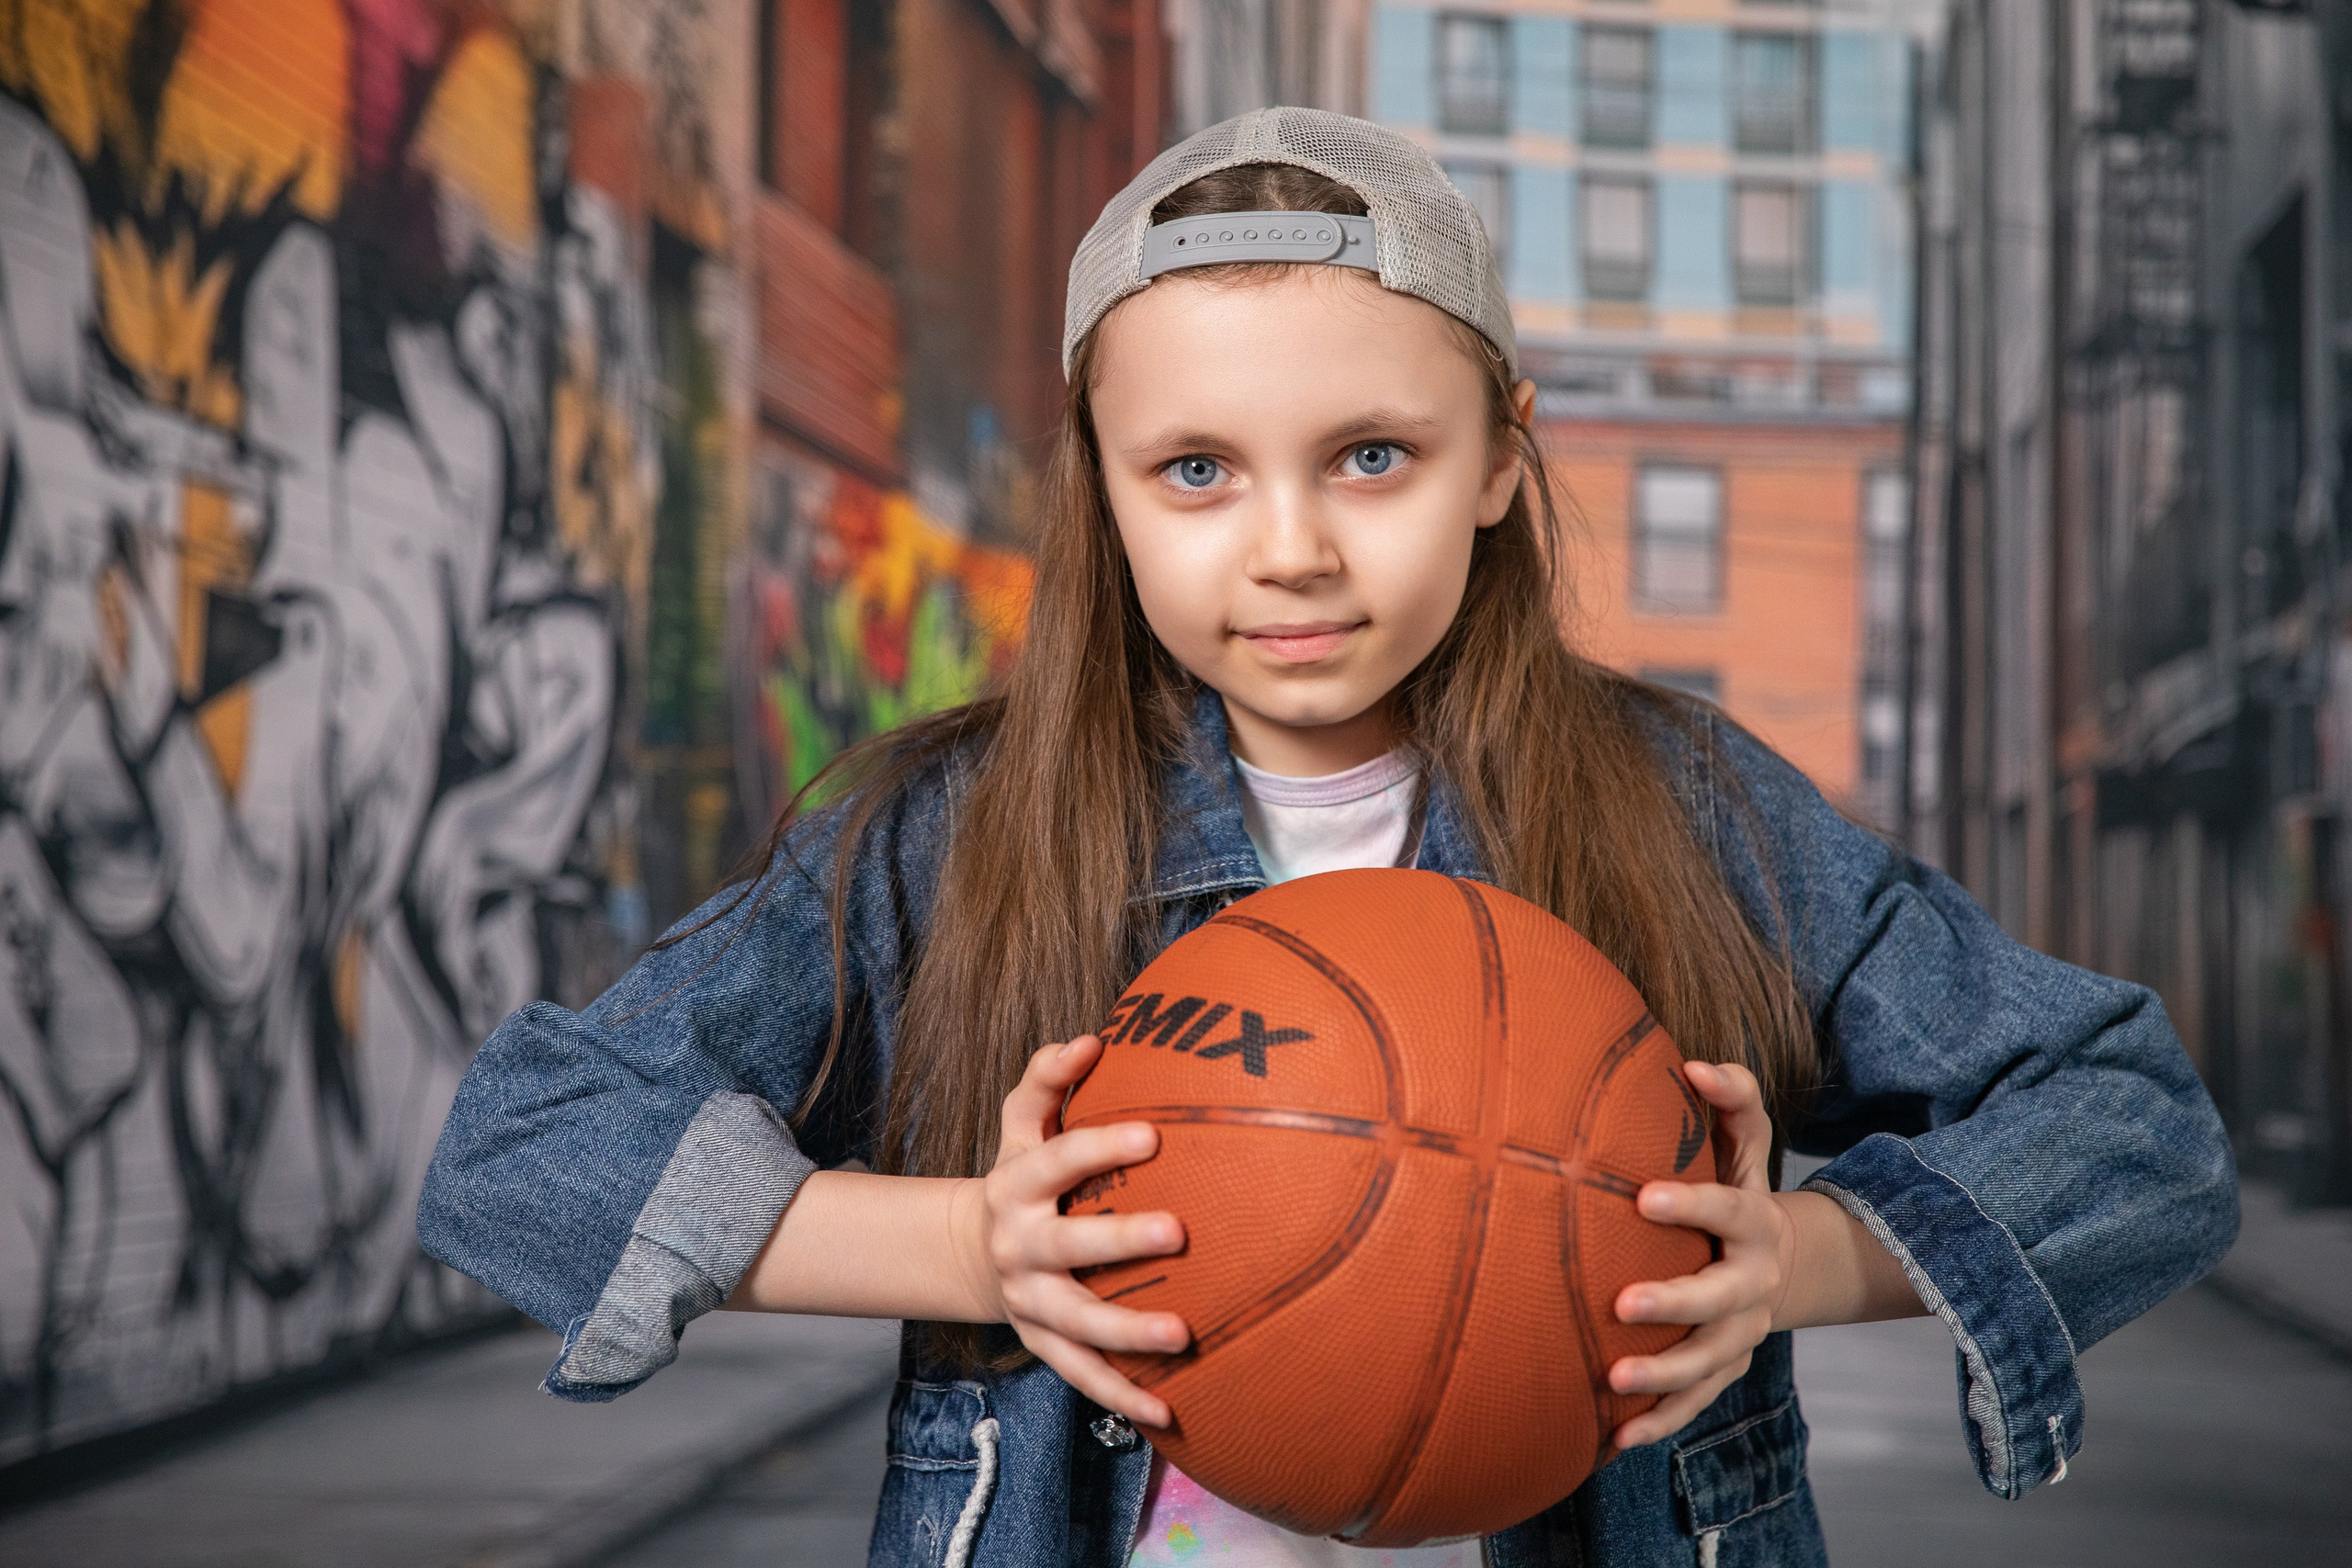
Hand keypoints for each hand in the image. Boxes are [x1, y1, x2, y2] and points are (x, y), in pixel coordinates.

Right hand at [952, 1034, 1190, 1427]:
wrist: (972, 1252)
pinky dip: (1122, 1396)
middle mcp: (1018, 1246)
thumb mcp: (1020, 1125)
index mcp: (1017, 1185)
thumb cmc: (1023, 1174)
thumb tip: (1092, 1038)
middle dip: (1120, 1240)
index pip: (1056, 1160)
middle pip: (1066, 1244)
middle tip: (1178, 1231)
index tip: (1153, 1136)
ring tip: (1184, 1335)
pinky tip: (1170, 1412)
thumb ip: (1049, 1079)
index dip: (1100, 1147)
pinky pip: (1083, 1376)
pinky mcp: (1043, 1345)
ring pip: (1076, 1321)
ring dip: (1127, 1331)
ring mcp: (1030, 1301)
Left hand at [1605, 1059, 1796, 1449]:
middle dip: (1675, 1302)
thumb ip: (1730, 1098)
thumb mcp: (1744, 1140)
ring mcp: (1740, 1333)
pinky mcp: (1723, 1369)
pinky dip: (1659, 1421)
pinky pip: (1695, 1402)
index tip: (1644, 1195)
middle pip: (1720, 1299)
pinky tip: (1613, 1439)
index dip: (1693, 1205)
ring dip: (1663, 1376)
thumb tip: (1692, 1063)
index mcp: (1753, 1223)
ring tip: (1612, 1378)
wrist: (1777, 1259)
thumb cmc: (1735, 1184)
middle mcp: (1753, 1284)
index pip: (1730, 1211)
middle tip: (1622, 1301)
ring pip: (1708, 1362)